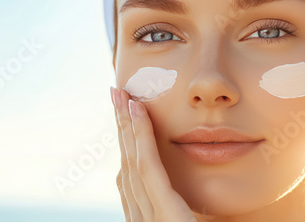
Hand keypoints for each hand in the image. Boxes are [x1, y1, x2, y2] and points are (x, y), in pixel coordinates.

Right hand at [110, 86, 198, 221]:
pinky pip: (148, 166)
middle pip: (127, 163)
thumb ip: (181, 214)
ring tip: (121, 95)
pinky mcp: (164, 211)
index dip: (127, 146)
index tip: (126, 122)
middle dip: (121, 127)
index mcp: (146, 219)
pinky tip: (137, 110)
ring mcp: (147, 216)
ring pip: (132, 158)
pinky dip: (141, 135)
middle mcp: (140, 217)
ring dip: (125, 123)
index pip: (131, 178)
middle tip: (116, 96)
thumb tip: (188, 202)